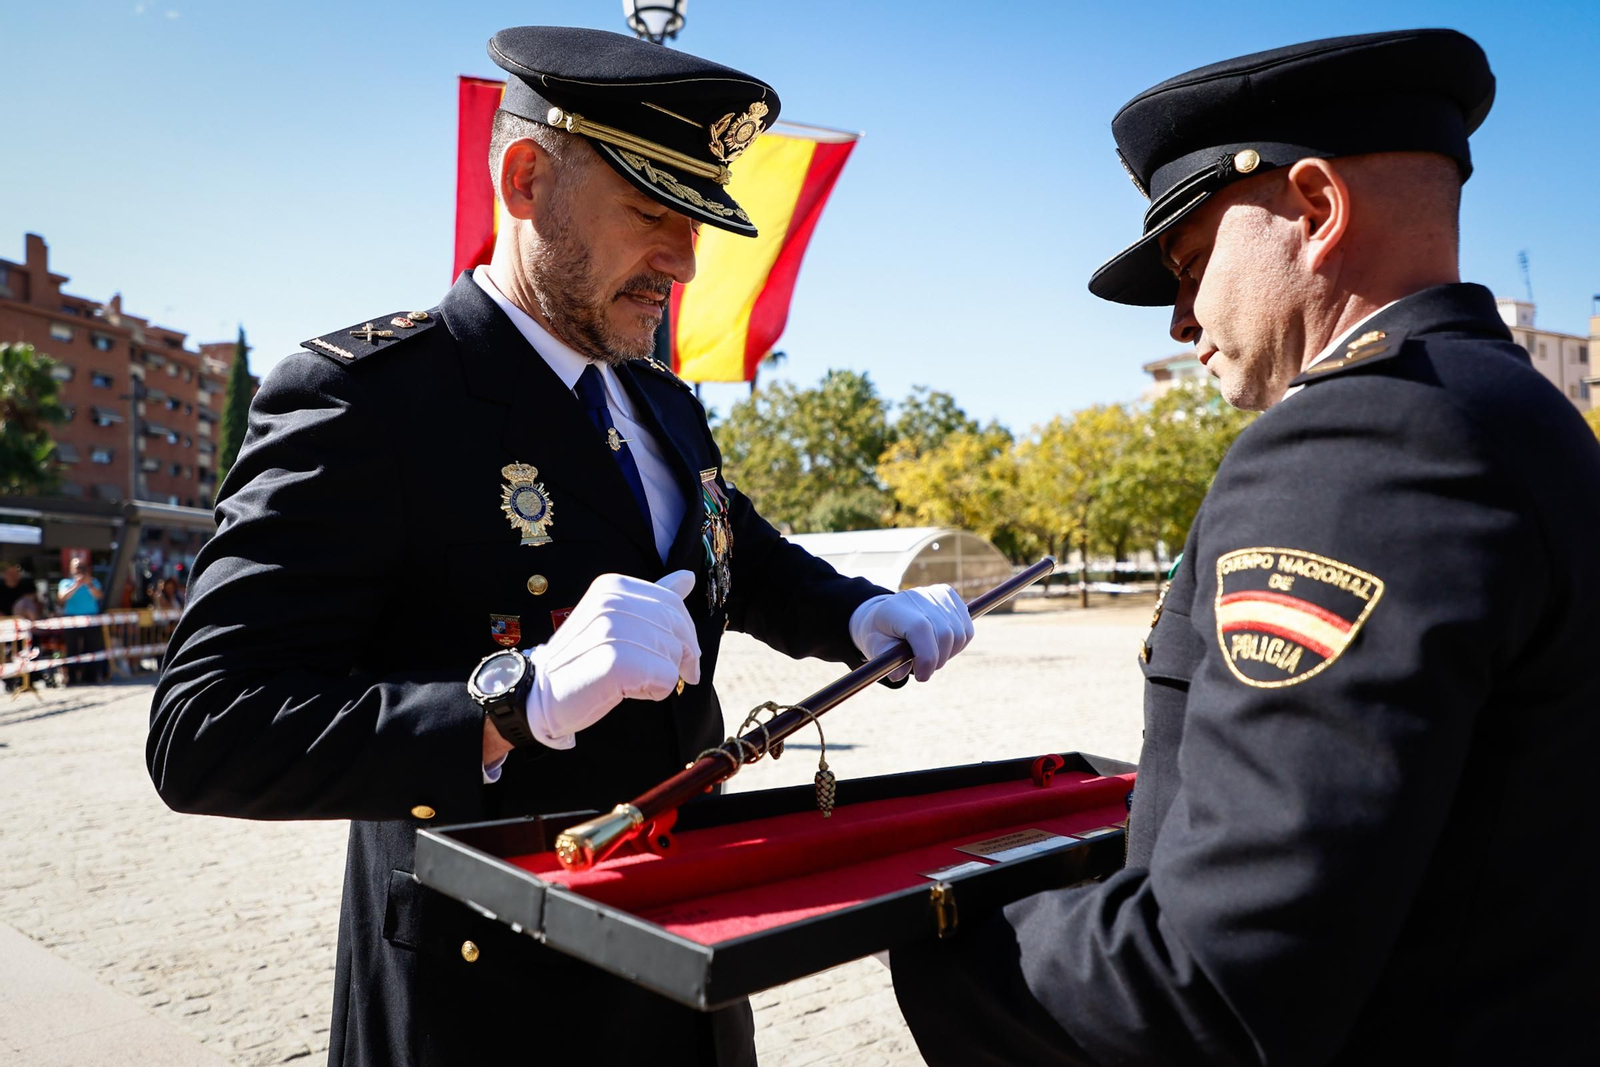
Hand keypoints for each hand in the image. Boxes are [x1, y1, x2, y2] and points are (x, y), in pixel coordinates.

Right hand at [523, 570, 700, 748]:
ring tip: (634, 681)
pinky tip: (630, 691)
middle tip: (684, 677)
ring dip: (664, 675)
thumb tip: (688, 577)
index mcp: (613, 586)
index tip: (691, 659)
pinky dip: (656, 691)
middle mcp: (612, 602)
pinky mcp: (615, 661)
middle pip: (677, 629)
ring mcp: (612, 629)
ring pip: (673, 655)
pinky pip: (665, 677)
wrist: (540, 693)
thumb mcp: (616, 621)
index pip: (672, 603)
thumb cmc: (582, 659)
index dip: (688, 634)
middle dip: (685, 657)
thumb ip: (653, 600)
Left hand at [849, 585, 973, 682]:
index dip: (926, 657)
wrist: (886, 614)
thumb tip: (899, 674)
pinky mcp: (950, 596)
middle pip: (944, 634)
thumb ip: (887, 662)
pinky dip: (958, 645)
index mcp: (895, 609)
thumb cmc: (881, 636)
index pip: (921, 629)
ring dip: (949, 654)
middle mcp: (918, 597)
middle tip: (924, 671)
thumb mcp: (875, 650)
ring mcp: (936, 594)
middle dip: (937, 661)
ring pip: (959, 635)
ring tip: (931, 657)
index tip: (921, 676)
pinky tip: (941, 646)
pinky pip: (967, 630)